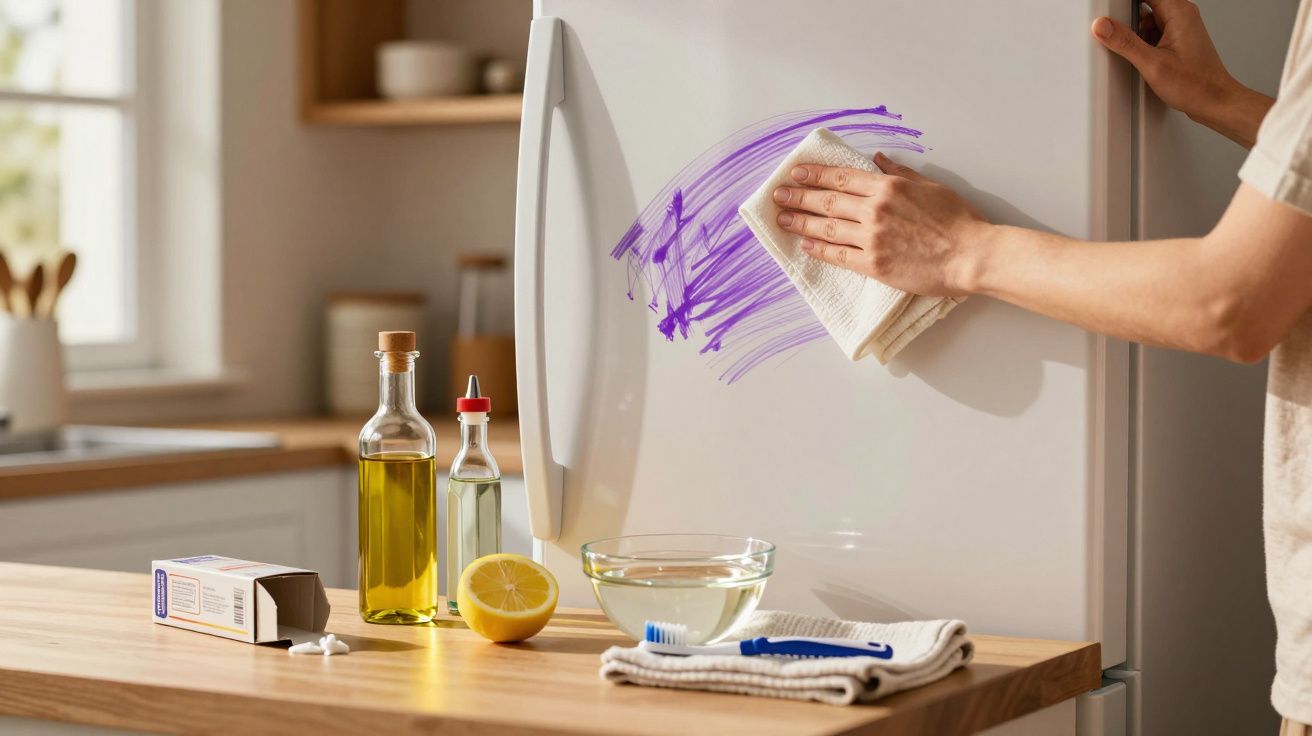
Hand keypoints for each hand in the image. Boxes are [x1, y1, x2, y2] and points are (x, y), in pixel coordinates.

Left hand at [773, 153, 989, 296]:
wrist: (970, 255)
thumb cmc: (957, 220)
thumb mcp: (930, 186)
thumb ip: (900, 173)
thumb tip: (879, 159)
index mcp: (888, 188)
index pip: (841, 178)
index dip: (814, 175)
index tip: (795, 173)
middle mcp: (875, 211)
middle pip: (827, 201)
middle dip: (798, 197)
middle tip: (778, 195)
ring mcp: (872, 239)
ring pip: (827, 227)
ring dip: (801, 222)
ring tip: (783, 219)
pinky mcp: (874, 265)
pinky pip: (838, 256)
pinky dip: (819, 249)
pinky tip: (805, 244)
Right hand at [1092, 0, 1272, 147]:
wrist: (1213, 101)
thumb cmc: (1196, 84)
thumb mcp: (1152, 64)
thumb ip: (1125, 42)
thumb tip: (1103, 26)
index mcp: (1179, 12)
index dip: (1125, 4)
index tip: (1112, 12)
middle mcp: (1182, 16)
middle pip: (1145, 5)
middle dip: (1130, 21)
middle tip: (1126, 40)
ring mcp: (1181, 28)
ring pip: (1148, 20)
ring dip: (1137, 34)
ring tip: (1140, 54)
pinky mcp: (1178, 40)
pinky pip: (1154, 32)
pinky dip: (1145, 43)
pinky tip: (1146, 59)